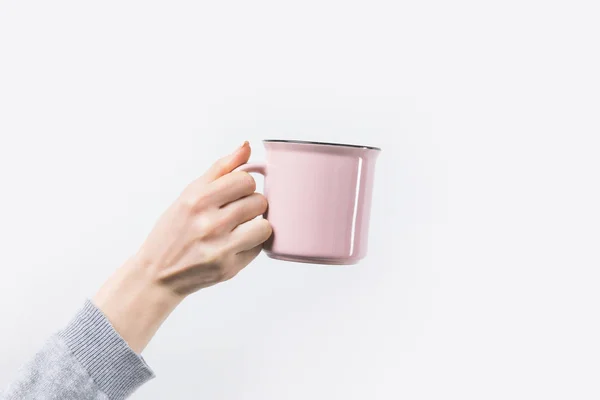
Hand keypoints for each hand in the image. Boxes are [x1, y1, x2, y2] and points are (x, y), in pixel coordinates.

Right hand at [93, 142, 270, 352]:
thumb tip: (246, 145)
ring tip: (239, 228)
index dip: (245, 185)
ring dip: (256, 225)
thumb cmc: (174, 230)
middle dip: (251, 205)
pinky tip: (234, 245)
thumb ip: (220, 169)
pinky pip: (258, 248)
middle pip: (259, 201)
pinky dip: (250, 245)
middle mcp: (209, 223)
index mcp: (198, 200)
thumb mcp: (189, 194)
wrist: (157, 273)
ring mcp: (220, 248)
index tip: (235, 193)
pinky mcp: (229, 268)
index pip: (246, 179)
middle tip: (236, 213)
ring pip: (264, 226)